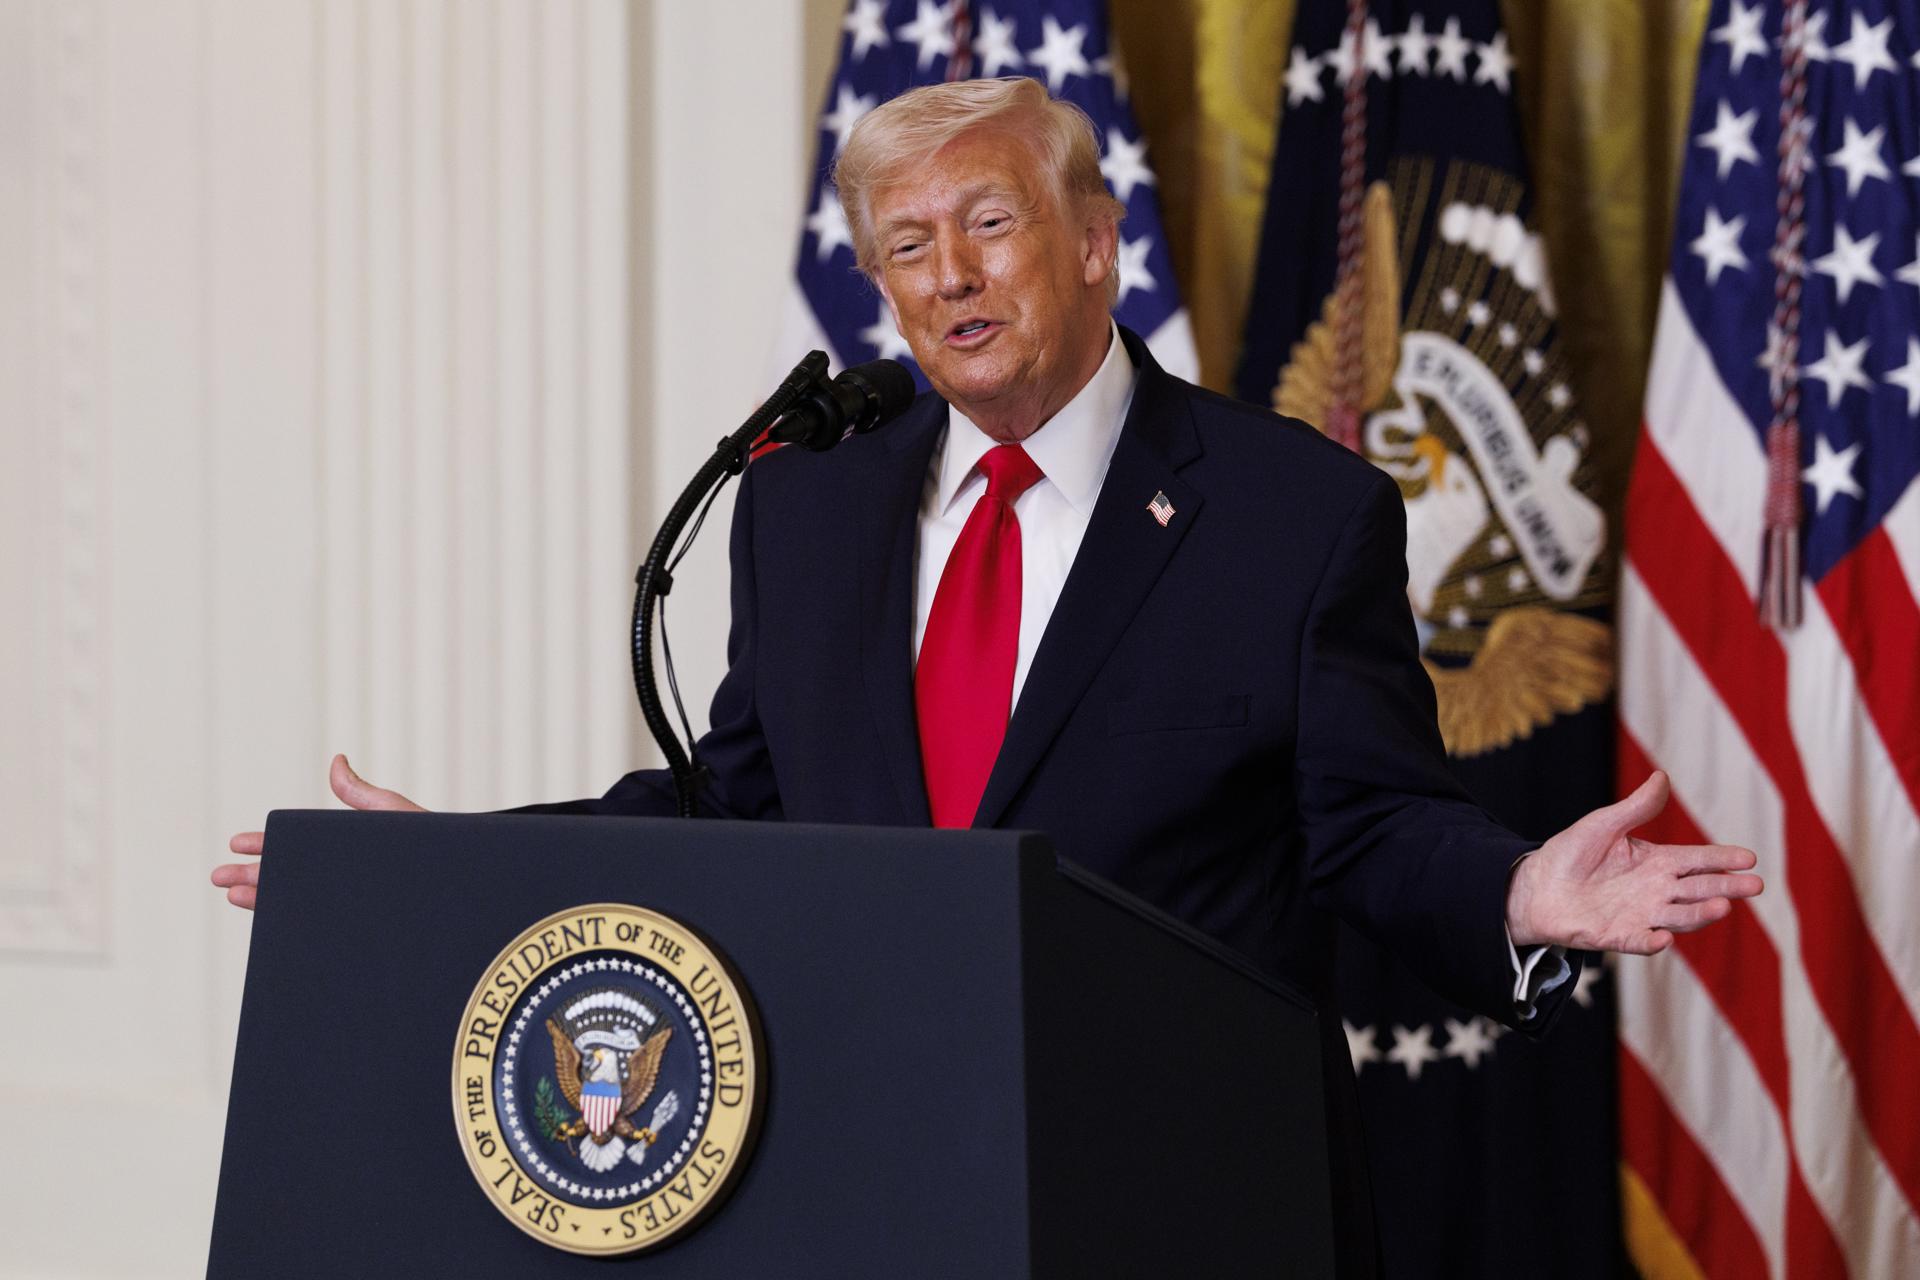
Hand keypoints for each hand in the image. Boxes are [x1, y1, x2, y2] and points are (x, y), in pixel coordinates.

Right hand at [210, 753, 425, 910]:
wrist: (463, 886)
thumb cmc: (436, 849)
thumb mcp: (393, 817)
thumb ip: (361, 795)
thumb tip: (337, 759)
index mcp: (346, 851)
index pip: (298, 848)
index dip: (266, 846)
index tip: (236, 844)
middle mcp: (344, 878)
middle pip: (290, 875)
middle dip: (253, 876)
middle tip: (219, 877)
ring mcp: (348, 904)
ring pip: (297, 902)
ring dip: (263, 899)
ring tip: (234, 896)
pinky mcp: (357, 928)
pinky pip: (318, 930)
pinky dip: (291, 927)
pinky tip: (267, 924)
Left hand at [1505, 771, 1762, 954]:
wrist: (1536, 886)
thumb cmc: (1571, 853)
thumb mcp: (1604, 824)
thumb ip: (1635, 808)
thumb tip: (1662, 777)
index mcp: (1656, 862)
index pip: (1697, 860)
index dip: (1722, 859)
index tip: (1750, 858)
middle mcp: (1656, 891)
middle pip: (1698, 889)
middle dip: (1727, 887)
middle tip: (1755, 885)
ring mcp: (1640, 915)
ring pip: (1678, 916)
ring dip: (1699, 914)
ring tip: (1722, 906)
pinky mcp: (1618, 935)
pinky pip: (1639, 940)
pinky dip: (1652, 941)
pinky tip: (1663, 938)